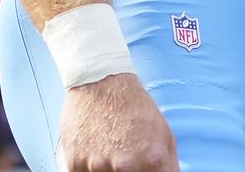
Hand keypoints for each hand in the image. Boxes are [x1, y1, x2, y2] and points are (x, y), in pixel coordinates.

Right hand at [58, 72, 176, 171]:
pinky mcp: (76, 164)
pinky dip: (90, 169)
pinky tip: (95, 151)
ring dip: (108, 171)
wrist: (101, 83)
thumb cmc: (133, 106)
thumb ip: (168, 166)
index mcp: (152, 159)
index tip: (145, 170)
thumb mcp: (164, 134)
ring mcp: (98, 166)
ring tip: (110, 151)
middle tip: (124, 156)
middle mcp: (125, 166)